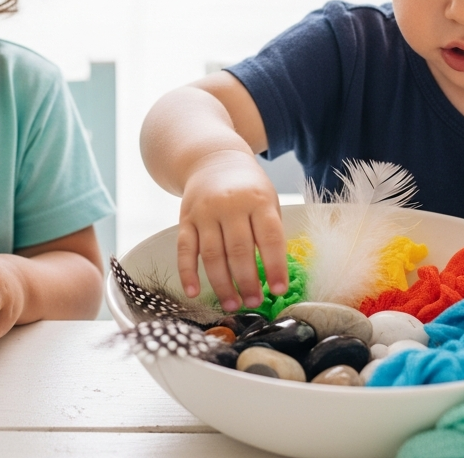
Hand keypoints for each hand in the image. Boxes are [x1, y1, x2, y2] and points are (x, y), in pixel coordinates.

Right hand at [178, 150, 285, 311]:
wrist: (213, 159)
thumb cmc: (247, 187)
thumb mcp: (267, 199)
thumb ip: (269, 231)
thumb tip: (275, 275)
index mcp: (258, 200)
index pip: (269, 237)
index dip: (275, 266)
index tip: (279, 291)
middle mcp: (230, 205)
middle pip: (239, 250)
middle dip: (248, 281)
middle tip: (253, 303)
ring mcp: (205, 212)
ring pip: (212, 254)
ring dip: (222, 284)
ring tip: (232, 304)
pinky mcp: (185, 219)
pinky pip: (185, 250)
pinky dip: (187, 273)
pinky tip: (194, 293)